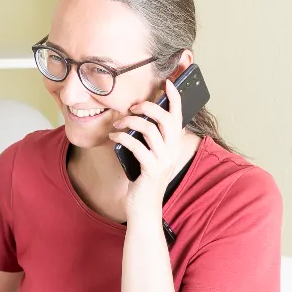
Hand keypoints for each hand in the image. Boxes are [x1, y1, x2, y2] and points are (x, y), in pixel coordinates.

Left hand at [110, 79, 183, 213]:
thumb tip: (135, 117)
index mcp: (173, 146)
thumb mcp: (149, 156)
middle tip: (133, 106)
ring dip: (131, 122)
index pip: (179, 116)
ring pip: (150, 129)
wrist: (144, 209)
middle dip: (148, 107)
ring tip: (117, 123)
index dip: (175, 98)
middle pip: (166, 119)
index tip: (167, 83)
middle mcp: (172, 152)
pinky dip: (122, 138)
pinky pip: (137, 146)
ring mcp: (163, 161)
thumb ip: (148, 140)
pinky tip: (113, 137)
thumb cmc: (143, 181)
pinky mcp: (151, 170)